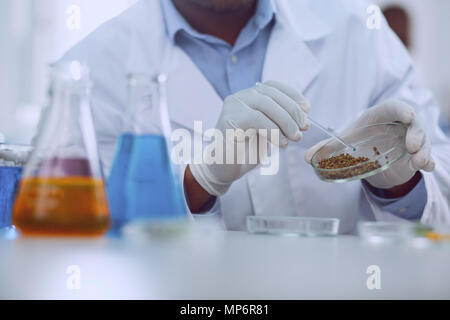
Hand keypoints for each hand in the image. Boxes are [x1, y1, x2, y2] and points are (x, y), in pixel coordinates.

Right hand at [190, 81, 310, 195]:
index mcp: (249, 96)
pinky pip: (257, 119)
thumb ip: (279, 121)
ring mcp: (233, 107)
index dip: (292, 95)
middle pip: (271, 94)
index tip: (307, 108)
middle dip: (292, 110)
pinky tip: (282, 143)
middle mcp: (239, 97)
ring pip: (266, 104)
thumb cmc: (246, 151)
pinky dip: (273, 131)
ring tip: (295, 136)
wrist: (223, 169)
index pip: (273, 86)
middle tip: (304, 127)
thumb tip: (302, 118)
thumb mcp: (267, 132)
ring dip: (285, 120)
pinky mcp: (229, 119)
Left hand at [306, 101, 434, 189]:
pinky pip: (427, 156)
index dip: (401, 109)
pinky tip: (427, 168)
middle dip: (416, 133)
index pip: (393, 107)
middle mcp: (399, 125)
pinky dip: (428, 161)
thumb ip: (327, 148)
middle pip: (414, 123)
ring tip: (418, 160)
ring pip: (423, 140)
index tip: (408, 114)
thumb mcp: (344, 143)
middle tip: (411, 145)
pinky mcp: (416, 155)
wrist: (373, 157)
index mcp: (381, 117)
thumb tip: (306, 158)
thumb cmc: (360, 141)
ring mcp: (410, 139)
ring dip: (423, 150)